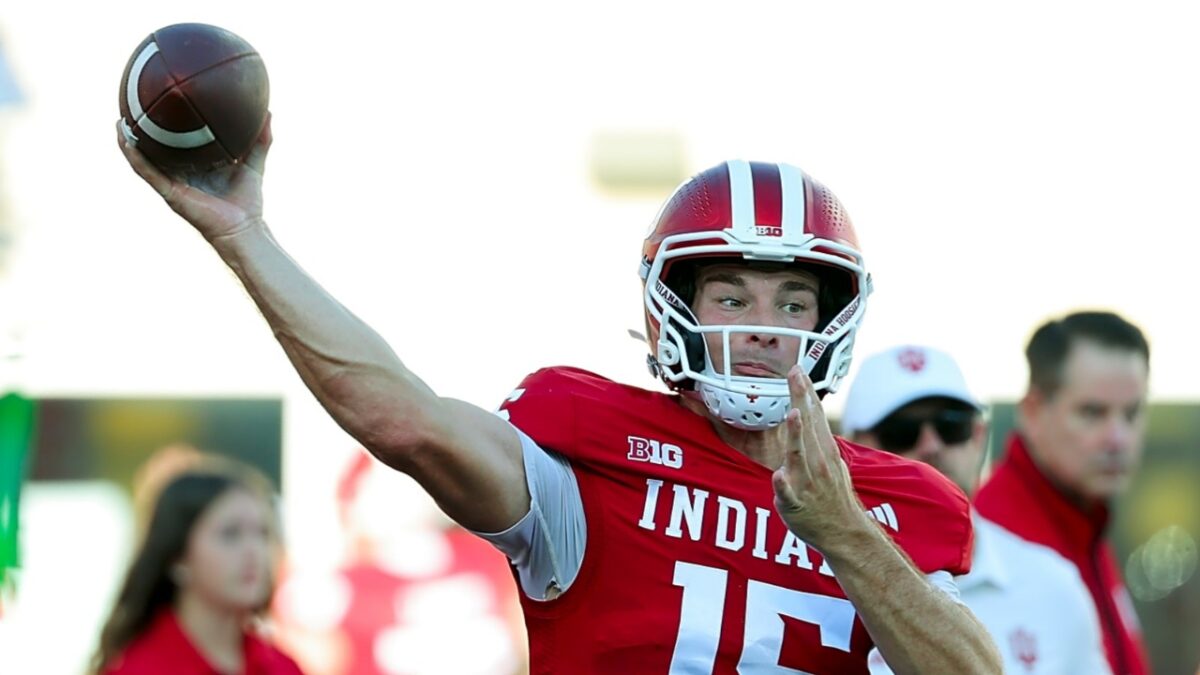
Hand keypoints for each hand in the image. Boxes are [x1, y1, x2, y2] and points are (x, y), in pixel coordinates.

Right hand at [116, 115, 272, 240]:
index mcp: (195, 167)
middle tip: (131, 106)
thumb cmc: (247, 201)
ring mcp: (172, 184)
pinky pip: (147, 172)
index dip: (166, 127)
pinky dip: (135, 157)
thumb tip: (269, 112)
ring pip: (143, 160)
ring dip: (129, 142)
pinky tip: (127, 140)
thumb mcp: (254, 163)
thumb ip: (261, 140)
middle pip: (154, 150)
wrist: (244, 228)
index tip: (160, 103)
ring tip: (119, 121)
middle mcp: (179, 174)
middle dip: (141, 131)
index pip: (176, 144)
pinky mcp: (170, 193)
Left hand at [771, 365, 866, 549]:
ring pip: (799, 455)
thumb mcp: (830, 462)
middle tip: (795, 373)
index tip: (799, 369)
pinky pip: (788, 493)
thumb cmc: (831, 496)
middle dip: (801, 398)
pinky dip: (783, 485)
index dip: (806, 392)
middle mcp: (817, 462)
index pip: (814, 415)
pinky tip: (778, 476)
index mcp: (824, 451)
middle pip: (808, 425)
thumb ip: (818, 438)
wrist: (844, 531)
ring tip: (793, 413)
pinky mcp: (795, 503)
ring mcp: (806, 482)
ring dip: (797, 434)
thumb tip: (809, 412)